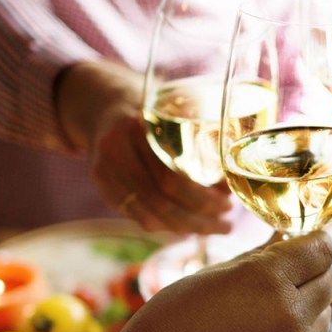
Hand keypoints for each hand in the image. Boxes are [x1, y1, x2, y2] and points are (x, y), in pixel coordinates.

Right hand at [55, 61, 232, 233]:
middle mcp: (116, 152)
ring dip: (186, 227)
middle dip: (198, 217)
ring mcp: (105, 172)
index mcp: (137, 129)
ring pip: (148, 215)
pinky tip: (188, 227)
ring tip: (215, 227)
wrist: (103, 104)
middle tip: (226, 222)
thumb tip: (229, 182)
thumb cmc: (152, 109)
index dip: (201, 197)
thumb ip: (200, 135)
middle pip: (160, 200)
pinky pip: (137, 216)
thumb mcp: (174, 108)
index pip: (170, 177)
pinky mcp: (103, 187)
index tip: (227, 201)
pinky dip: (166, 226)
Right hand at [100, 231, 331, 331]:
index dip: (318, 242)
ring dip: (309, 304)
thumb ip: (257, 256)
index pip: (321, 250)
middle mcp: (290, 313)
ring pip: (324, 314)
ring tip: (274, 305)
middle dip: (315, 271)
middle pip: (330, 281)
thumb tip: (284, 238)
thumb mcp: (212, 275)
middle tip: (293, 270)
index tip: (310, 241)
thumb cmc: (172, 320)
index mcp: (268, 278)